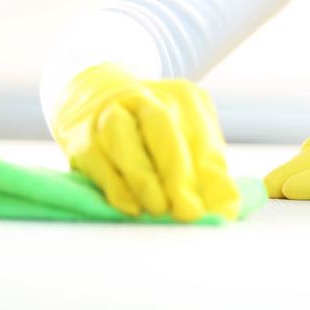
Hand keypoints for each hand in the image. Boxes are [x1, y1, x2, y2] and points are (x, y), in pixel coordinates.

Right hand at [51, 62, 240, 221]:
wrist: (96, 101)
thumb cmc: (154, 133)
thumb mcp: (188, 140)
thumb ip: (208, 173)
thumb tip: (226, 211)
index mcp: (183, 96)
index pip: (200, 133)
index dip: (210, 174)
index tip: (219, 211)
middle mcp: (145, 98)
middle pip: (161, 126)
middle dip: (176, 171)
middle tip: (189, 212)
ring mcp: (110, 114)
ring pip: (122, 138)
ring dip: (143, 178)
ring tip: (159, 209)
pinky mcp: (83, 139)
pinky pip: (98, 162)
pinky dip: (116, 187)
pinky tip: (131, 207)